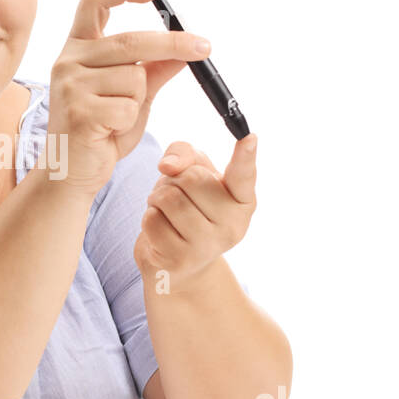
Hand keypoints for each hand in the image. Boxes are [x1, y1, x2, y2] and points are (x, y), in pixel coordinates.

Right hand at [47, 0, 210, 198]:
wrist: (71, 173)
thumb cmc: (101, 132)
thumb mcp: (132, 96)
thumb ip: (154, 70)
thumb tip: (186, 48)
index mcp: (78, 47)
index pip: (94, 1)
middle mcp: (69, 60)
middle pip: (132, 40)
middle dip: (173, 43)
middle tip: (204, 47)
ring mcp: (70, 85)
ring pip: (134, 78)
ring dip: (139, 101)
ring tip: (116, 119)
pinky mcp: (78, 111)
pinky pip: (127, 107)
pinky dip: (129, 122)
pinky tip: (109, 132)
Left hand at [133, 134, 258, 287]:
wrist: (178, 261)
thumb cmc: (189, 206)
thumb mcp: (192, 173)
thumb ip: (185, 153)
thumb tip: (168, 165)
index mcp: (242, 200)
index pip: (244, 175)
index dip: (246, 155)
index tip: (249, 137)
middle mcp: (233, 225)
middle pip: (192, 178)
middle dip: (174, 179)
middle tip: (178, 193)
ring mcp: (208, 246)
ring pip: (169, 198)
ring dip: (157, 198)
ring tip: (167, 210)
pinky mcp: (181, 260)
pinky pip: (152, 221)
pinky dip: (149, 217)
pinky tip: (161, 229)